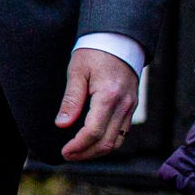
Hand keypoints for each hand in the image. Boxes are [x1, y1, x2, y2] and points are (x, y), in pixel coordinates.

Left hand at [56, 47, 138, 161]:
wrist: (118, 39)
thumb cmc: (94, 52)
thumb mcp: (77, 71)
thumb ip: (71, 99)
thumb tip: (62, 124)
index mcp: (109, 96)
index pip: (93, 132)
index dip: (78, 146)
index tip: (64, 151)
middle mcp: (123, 105)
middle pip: (107, 143)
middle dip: (86, 154)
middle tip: (68, 155)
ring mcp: (130, 107)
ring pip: (118, 142)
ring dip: (97, 151)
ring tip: (78, 152)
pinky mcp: (132, 106)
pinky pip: (123, 133)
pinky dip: (108, 142)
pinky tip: (92, 141)